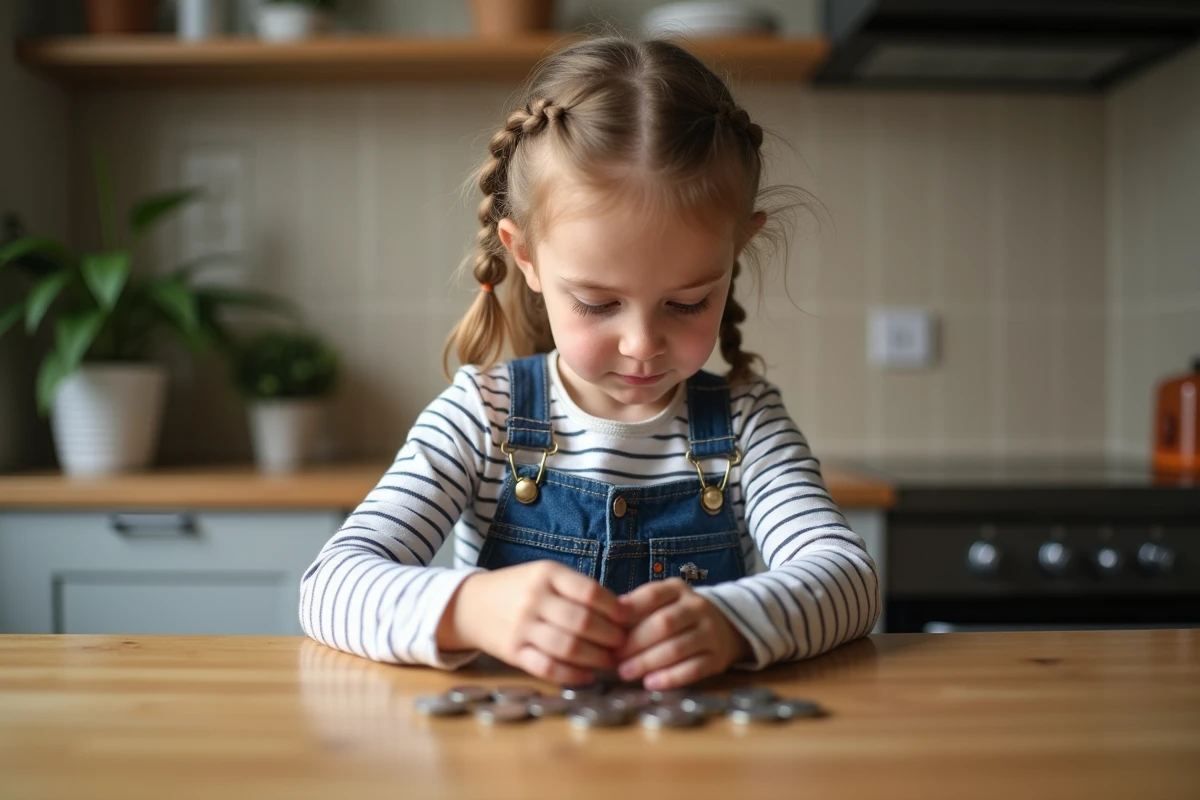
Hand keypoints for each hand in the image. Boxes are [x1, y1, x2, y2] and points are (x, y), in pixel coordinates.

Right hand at [436, 561, 627, 684]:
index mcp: (547, 574)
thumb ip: (578, 590)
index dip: (615, 609)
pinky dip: (572, 675)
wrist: (471, 605)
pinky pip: (548, 667)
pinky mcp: (513, 652)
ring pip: (568, 647)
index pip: (590, 592)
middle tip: (624, 644)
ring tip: (610, 661)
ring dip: (596, 658)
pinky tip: (587, 676)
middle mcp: (534, 599)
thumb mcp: (546, 575)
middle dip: (610, 637)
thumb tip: (623, 611)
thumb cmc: (520, 589)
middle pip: (583, 622)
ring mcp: (522, 627)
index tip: (628, 619)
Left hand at [614, 578, 750, 690]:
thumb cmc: (678, 616)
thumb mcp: (660, 603)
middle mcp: (697, 607)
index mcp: (678, 589)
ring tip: (625, 673)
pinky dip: (670, 677)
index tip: (607, 626)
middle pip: (664, 624)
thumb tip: (603, 622)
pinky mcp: (717, 657)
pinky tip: (650, 683)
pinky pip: (693, 669)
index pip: (652, 595)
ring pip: (677, 648)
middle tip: (613, 658)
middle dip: (635, 643)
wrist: (724, 627)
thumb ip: (636, 610)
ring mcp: (710, 632)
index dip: (629, 611)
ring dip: (647, 662)